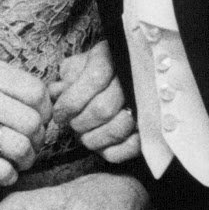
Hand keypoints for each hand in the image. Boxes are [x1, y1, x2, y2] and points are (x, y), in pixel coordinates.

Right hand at [0, 58, 50, 185]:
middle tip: (29, 141)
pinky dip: (9, 175)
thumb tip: (53, 99)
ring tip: (17, 157)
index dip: (45, 110)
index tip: (37, 118)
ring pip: (22, 148)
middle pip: (33, 123)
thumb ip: (11, 83)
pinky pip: (3, 171)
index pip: (37, 92)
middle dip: (38, 137)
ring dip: (26, 159)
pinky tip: (2, 168)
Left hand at [51, 41, 140, 163]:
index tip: (59, 114)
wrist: (127, 75)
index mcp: (112, 58)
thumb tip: (56, 92)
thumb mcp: (79, 64)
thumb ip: (66, 77)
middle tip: (71, 125)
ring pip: (116, 129)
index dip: (70, 102)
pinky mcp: (152, 127)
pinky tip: (100, 145)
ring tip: (83, 135)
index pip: (93, 80)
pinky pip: (131, 147)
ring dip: (92, 139)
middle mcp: (132, 79)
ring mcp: (146, 104)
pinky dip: (110, 151)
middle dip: (79, 123)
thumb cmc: (96, 70)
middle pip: (102, 109)